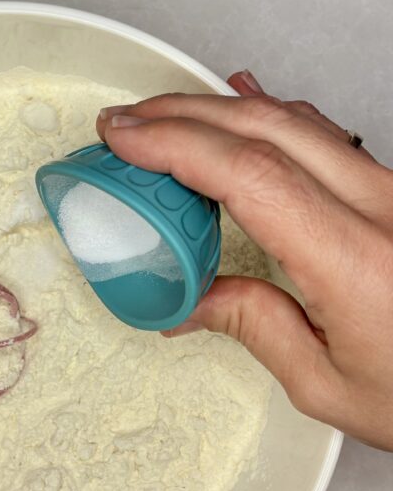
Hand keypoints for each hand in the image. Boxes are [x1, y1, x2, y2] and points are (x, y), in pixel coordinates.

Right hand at [97, 71, 392, 450]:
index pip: (248, 174)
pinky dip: (276, 114)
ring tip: (166, 119)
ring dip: (222, 110)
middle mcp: (381, 210)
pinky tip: (248, 104)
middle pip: (266, 128)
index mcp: (355, 262)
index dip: (175, 144)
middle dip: (182, 114)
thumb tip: (192, 301)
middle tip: (127, 122)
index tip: (124, 138)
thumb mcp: (331, 385)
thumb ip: (256, 329)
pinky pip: (328, 134)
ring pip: (298, 120)